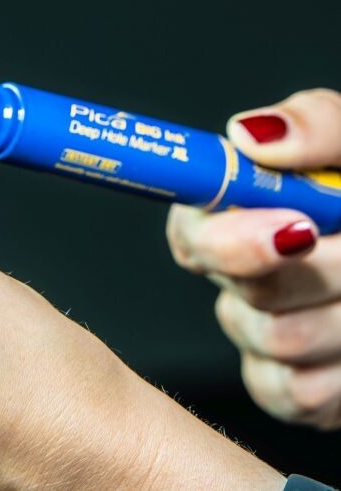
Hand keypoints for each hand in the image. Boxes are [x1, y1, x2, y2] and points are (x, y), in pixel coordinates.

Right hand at [167, 88, 340, 429]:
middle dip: (323, 270)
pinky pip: (297, 394)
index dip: (230, 236)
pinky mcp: (288, 390)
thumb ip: (321, 124)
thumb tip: (250, 133)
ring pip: (276, 340)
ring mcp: (263, 334)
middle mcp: (246, 271)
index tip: (298, 229)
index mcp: (248, 211)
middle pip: (241, 286)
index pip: (193, 229)